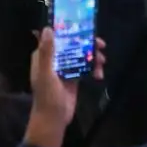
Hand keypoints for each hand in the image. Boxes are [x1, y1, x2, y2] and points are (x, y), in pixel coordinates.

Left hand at [26, 27, 104, 146]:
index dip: (68, 30)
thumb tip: (48, 28)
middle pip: (71, 45)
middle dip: (86, 43)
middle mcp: (54, 60)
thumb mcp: (45, 73)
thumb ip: (47, 52)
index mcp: (43, 56)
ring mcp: (65, 69)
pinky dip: (93, 69)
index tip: (83, 26)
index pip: (55, 37)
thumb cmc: (47, 96)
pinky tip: (99, 74)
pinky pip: (85, 69)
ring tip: (103, 60)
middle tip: (101, 44)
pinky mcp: (74, 79)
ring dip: (92, 57)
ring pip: (80, 56)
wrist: (54, 120)